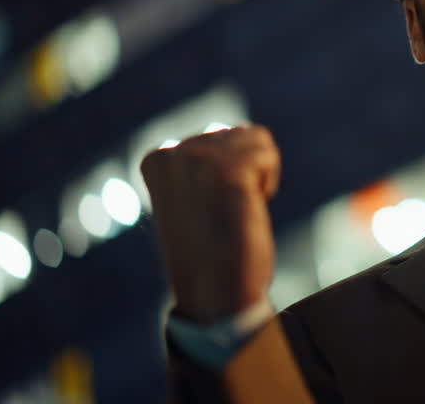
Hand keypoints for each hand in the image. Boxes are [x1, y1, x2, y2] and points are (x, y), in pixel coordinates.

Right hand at [141, 125, 279, 323]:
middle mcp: (173, 151)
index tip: (207, 207)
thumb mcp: (192, 195)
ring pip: (255, 139)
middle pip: (237, 134)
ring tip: (236, 208)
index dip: (225, 173)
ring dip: (257, 174)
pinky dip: (267, 181)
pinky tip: (247, 207)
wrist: (215, 293)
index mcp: (157, 158)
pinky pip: (267, 153)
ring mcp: (198, 157)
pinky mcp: (228, 168)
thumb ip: (199, 162)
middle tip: (225, 211)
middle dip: (244, 170)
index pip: (214, 135)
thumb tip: (222, 130)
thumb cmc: (209, 249)